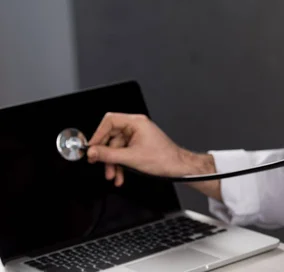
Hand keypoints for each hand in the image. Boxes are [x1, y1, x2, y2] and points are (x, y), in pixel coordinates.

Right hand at [86, 113, 216, 196]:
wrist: (177, 168)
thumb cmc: (163, 159)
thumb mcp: (131, 158)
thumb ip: (108, 154)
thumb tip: (92, 151)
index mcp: (136, 122)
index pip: (109, 121)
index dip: (98, 134)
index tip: (92, 147)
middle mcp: (136, 126)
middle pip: (111, 136)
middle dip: (106, 154)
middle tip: (99, 163)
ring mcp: (137, 136)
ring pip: (116, 148)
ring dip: (113, 163)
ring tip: (113, 175)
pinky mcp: (138, 145)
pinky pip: (123, 153)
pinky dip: (120, 164)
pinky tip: (120, 175)